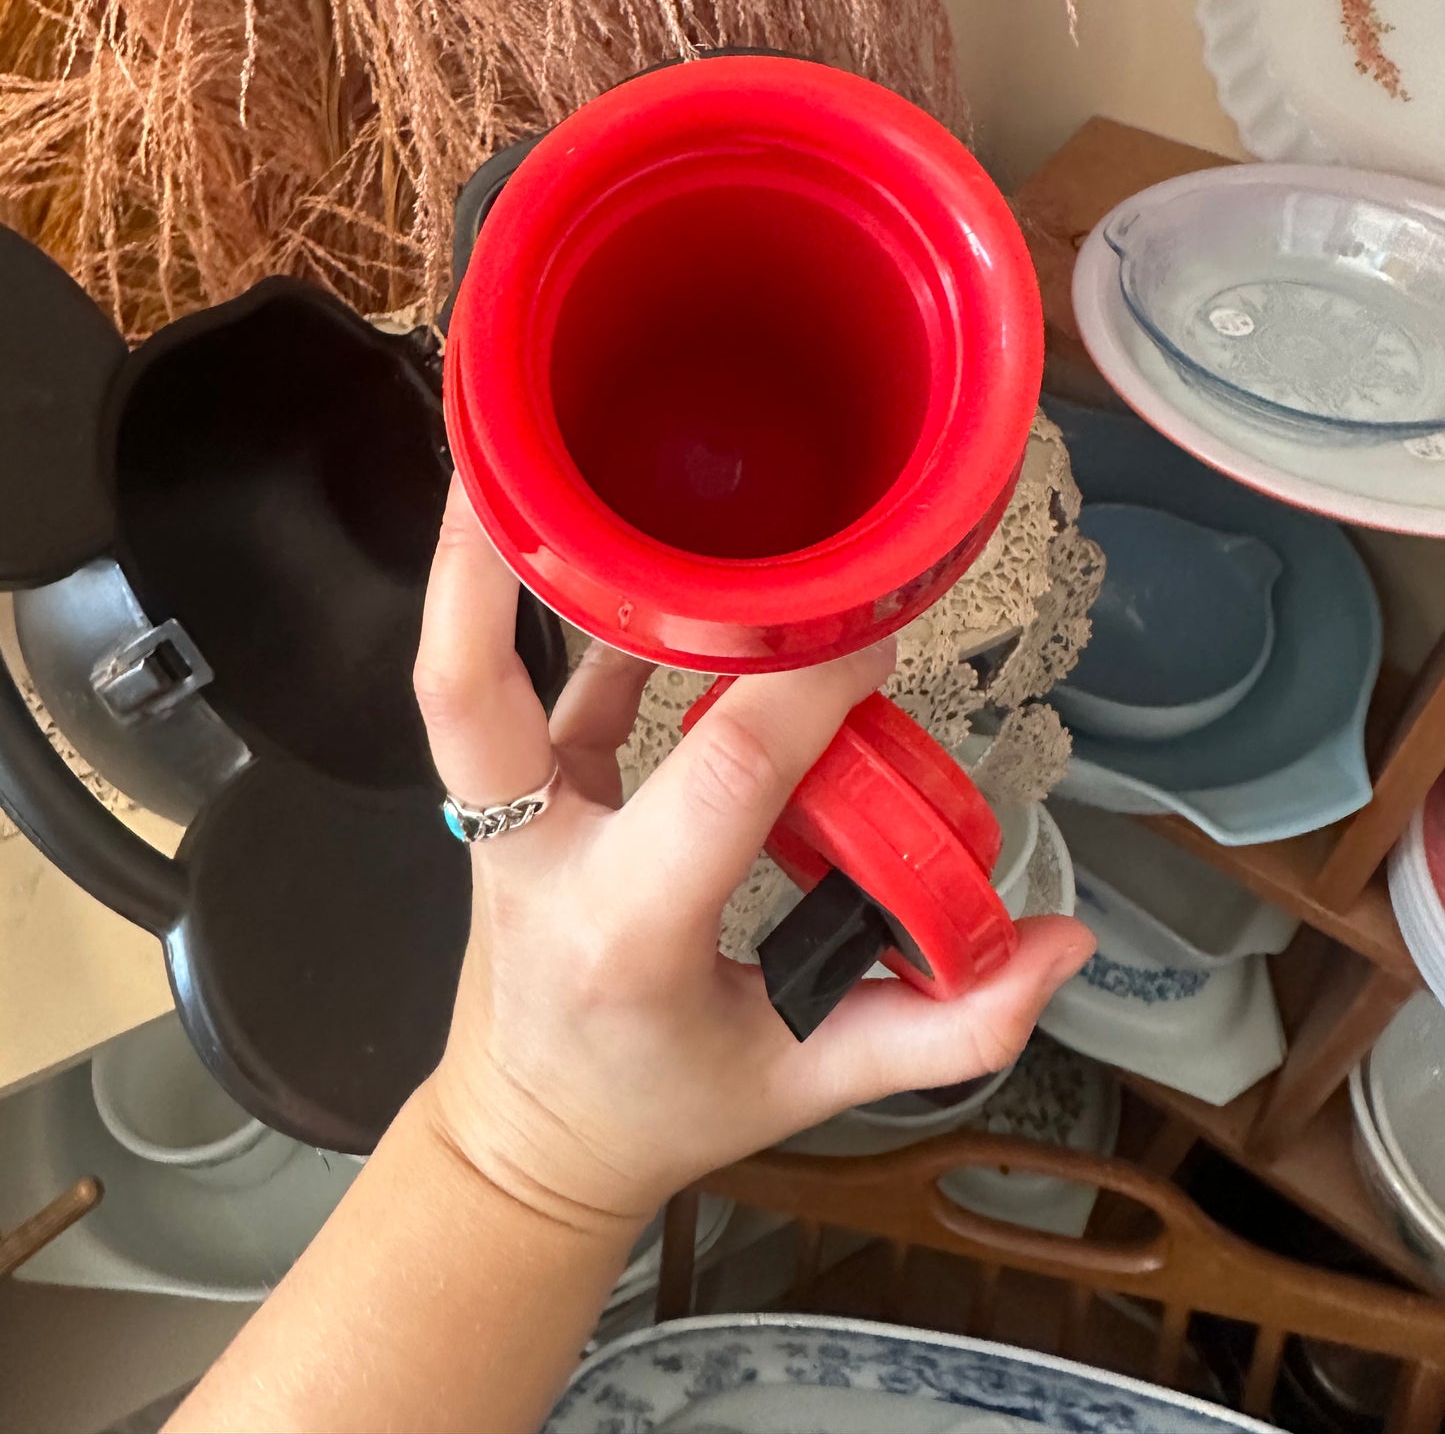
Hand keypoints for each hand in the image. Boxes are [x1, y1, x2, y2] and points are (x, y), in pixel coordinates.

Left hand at [414, 478, 1093, 1231]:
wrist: (529, 1141)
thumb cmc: (663, 1108)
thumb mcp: (808, 1086)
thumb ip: (944, 1027)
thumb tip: (1060, 941)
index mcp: (629, 930)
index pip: (720, 772)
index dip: (807, 685)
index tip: (880, 627)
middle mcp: (542, 858)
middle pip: (470, 694)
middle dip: (480, 567)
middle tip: (526, 448)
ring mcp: (506, 820)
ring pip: (460, 676)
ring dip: (477, 558)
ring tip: (521, 436)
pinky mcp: (508, 792)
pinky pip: (519, 678)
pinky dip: (554, 599)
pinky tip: (607, 527)